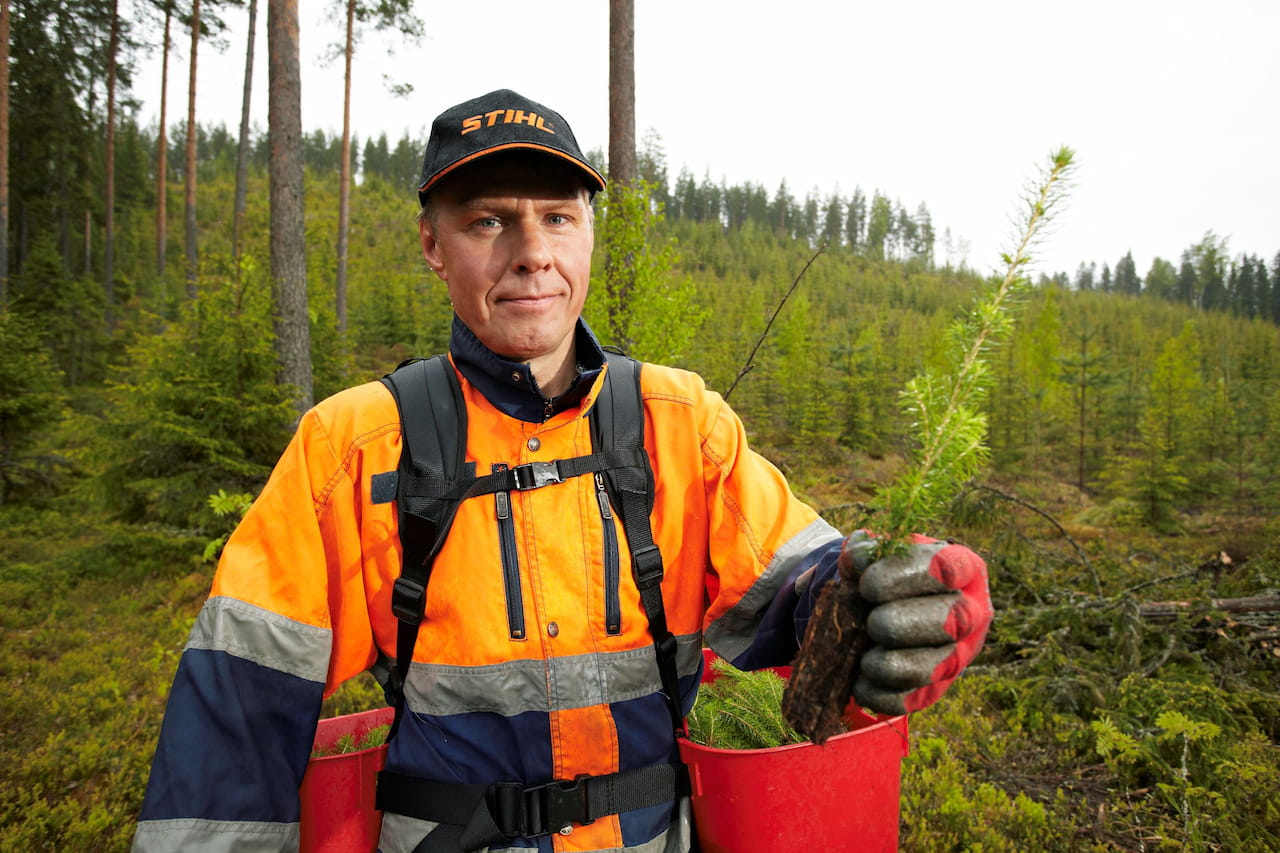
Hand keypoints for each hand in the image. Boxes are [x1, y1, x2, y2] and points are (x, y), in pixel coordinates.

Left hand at [841, 531, 991, 715]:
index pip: (947, 568)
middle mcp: (973, 614)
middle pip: (950, 621)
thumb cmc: (884, 575)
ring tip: (863, 656)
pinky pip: (909, 700)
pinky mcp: (935, 690)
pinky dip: (876, 693)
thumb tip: (856, 560)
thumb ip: (863, 552)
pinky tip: (859, 680)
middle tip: (871, 622)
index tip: (867, 583)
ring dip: (885, 664)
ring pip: (932, 668)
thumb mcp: (876, 555)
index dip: (903, 575)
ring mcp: (960, 655)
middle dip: (898, 623)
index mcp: (964, 569)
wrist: (880, 611)